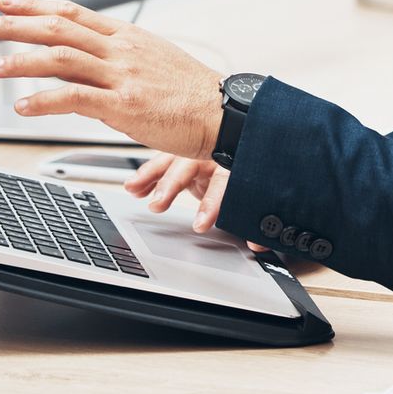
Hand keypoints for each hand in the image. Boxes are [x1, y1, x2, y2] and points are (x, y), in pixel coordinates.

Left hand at [0, 0, 222, 159]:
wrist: (223, 112)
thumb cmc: (192, 93)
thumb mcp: (155, 61)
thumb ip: (121, 58)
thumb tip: (93, 62)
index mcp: (127, 37)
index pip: (72, 12)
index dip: (35, 5)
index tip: (7, 1)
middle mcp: (120, 50)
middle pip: (58, 28)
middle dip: (15, 25)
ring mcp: (121, 75)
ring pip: (60, 58)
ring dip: (21, 61)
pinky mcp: (123, 104)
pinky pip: (74, 97)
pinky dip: (44, 99)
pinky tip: (23, 105)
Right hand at [124, 153, 263, 246]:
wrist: (247, 150)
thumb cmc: (248, 178)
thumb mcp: (251, 201)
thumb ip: (252, 223)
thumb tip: (258, 243)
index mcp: (235, 165)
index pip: (223, 184)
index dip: (211, 204)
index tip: (200, 225)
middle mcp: (214, 156)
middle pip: (189, 167)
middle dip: (171, 185)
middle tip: (157, 205)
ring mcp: (197, 155)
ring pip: (172, 162)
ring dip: (152, 176)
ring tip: (134, 189)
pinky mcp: (184, 159)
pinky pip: (163, 165)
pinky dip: (148, 176)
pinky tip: (134, 187)